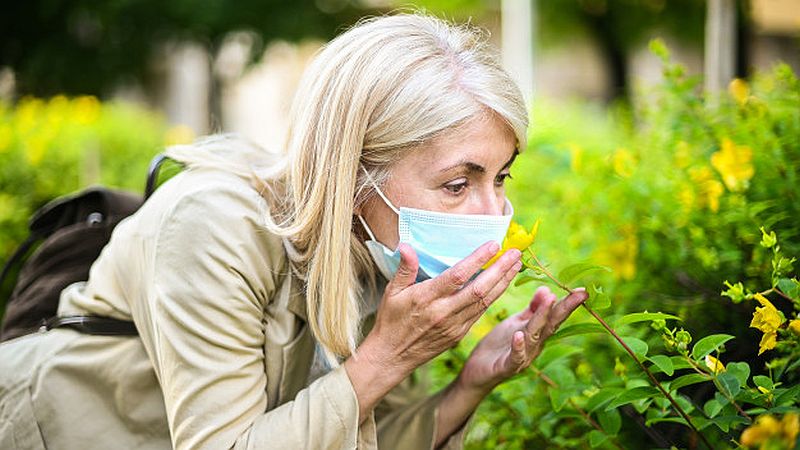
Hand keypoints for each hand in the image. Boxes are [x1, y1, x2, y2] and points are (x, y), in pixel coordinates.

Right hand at [344, 241, 520, 420]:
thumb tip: (407, 246)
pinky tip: (503, 283)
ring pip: (485, 302)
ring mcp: (454, 325)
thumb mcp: (392, 292)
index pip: (457, 276)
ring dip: (503, 282)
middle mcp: (444, 312)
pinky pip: (481, 312)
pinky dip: (495, 297)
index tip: (493, 244)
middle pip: (479, 289)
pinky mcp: (460, 334)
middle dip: (500, 270)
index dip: (477, 260)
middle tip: (515, 252)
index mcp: (426, 299)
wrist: (392, 357)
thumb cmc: (390, 320)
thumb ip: (404, 268)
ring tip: (516, 264)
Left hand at [455, 285, 587, 393]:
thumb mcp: (516, 323)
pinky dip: (518, 346)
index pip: (555, 316)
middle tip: (580, 294)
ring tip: (550, 300)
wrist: (477, 371)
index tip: (584, 290)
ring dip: (542, 318)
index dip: (568, 303)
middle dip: (565, 308)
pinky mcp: (506, 367)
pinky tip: (519, 335)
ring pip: (535, 336)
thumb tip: (548, 289)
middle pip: (551, 324)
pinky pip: (515, 357)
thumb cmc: (498, 345)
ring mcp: (523, 356)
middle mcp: (534, 345)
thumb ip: (532, 309)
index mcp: (537, 333)